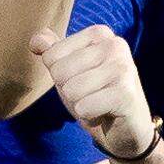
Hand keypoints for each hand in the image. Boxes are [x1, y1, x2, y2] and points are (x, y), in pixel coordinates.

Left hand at [33, 24, 162, 163]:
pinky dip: (90, 117)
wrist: (128, 129)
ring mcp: (123, 68)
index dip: (60, 77)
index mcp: (100, 34)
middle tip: (91, 95)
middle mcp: (115, 45)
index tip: (84, 81)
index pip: (51, 56)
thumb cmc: (97, 96)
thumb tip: (36, 41)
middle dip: (69, 92)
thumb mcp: (71, 72)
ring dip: (80, 105)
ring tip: (99, 104)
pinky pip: (84, 107)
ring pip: (71, 90)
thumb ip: (53, 53)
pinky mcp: (125, 94)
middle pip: (59, 72)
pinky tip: (106, 114)